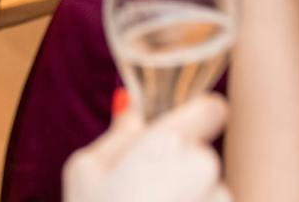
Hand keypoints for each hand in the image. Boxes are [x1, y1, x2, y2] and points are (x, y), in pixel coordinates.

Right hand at [63, 94, 229, 201]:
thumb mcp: (85, 173)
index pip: (213, 108)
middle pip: (203, 159)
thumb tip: (129, 105)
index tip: (180, 134)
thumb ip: (117, 134)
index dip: (196, 118)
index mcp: (169, 143)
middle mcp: (204, 171)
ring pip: (211, 197)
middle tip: (143, 195)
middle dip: (181, 173)